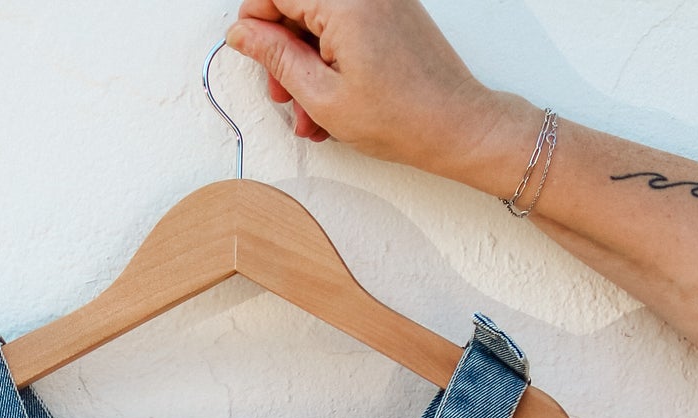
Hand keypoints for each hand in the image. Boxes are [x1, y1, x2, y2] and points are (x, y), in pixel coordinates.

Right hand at [224, 0, 531, 187]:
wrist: (455, 125)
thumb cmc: (400, 117)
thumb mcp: (321, 95)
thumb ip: (276, 57)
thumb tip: (243, 34)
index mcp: (344, 1)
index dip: (255, 20)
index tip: (248, 50)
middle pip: (299, 5)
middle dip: (282, 49)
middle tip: (282, 93)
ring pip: (320, 20)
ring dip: (305, 64)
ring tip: (310, 112)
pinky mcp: (392, 12)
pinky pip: (346, 26)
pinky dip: (331, 60)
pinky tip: (331, 100)